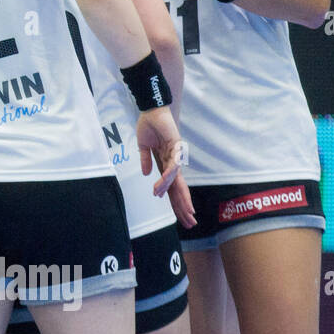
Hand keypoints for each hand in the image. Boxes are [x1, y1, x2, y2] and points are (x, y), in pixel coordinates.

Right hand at [135, 105, 193, 224]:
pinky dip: (166, 179)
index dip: (175, 202)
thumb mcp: (143, 147)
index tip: (181, 217)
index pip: (172, 187)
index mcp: (165, 164)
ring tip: (183, 212)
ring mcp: (175, 156)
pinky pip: (171, 167)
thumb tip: (145, 174)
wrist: (151, 110)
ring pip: (178, 182)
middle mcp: (172, 163)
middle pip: (179, 189)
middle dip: (184, 207)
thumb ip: (145, 160)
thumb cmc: (148, 126)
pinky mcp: (175, 147)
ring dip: (179, 198)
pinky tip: (159, 189)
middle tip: (191, 223)